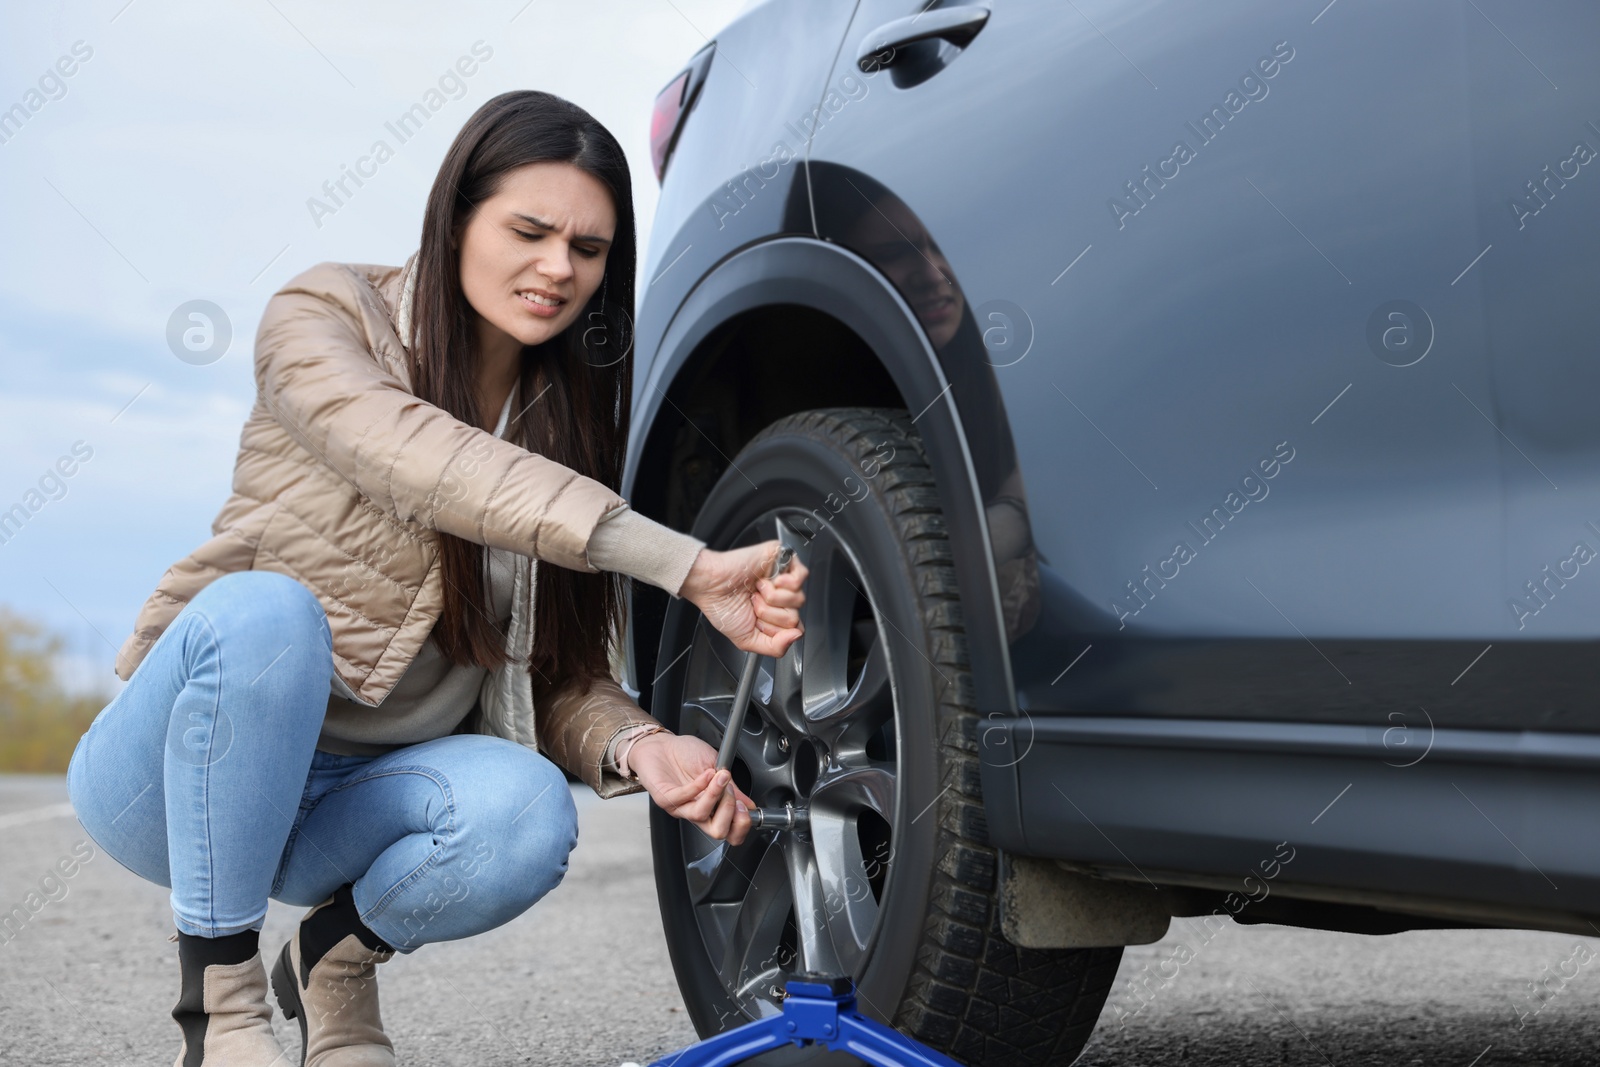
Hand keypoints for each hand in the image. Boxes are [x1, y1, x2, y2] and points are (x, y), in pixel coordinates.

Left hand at [629, 732, 754, 845]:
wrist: (661, 744)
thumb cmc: (686, 755)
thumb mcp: (718, 768)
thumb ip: (733, 787)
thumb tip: (750, 804)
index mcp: (712, 808)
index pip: (730, 832)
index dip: (741, 824)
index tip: (747, 807)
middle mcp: (696, 811)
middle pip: (717, 832)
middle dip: (730, 813)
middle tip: (732, 794)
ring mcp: (680, 807)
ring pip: (701, 815)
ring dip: (715, 794)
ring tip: (720, 777)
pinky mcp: (665, 798)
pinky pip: (683, 798)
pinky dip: (698, 785)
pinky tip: (706, 774)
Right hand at [679, 539, 809, 657]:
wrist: (711, 584)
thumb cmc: (722, 607)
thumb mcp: (747, 640)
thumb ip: (775, 647)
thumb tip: (796, 636)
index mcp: (775, 615)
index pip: (794, 630)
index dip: (775, 630)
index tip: (758, 622)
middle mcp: (782, 598)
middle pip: (796, 616)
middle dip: (771, 615)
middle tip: (753, 603)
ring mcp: (784, 579)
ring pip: (799, 599)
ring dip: (773, 599)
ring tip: (757, 591)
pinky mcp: (784, 560)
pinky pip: (802, 576)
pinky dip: (784, 583)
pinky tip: (768, 581)